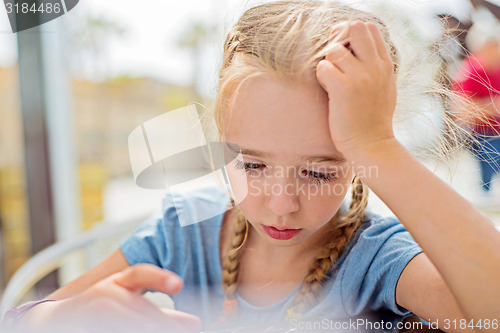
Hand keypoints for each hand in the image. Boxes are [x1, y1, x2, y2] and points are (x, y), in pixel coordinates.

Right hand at [22, 264, 200, 332]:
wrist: (57, 320)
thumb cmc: (104, 309)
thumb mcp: (130, 302)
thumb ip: (161, 311)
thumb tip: (195, 323)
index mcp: (120, 281)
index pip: (140, 274)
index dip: (159, 278)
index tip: (179, 283)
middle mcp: (106, 293)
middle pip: (144, 311)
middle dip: (165, 323)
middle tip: (193, 326)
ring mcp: (94, 312)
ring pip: (133, 323)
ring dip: (149, 326)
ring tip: (158, 328)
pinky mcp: (85, 325)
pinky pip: (115, 329)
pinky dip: (132, 329)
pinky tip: (142, 328)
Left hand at [316, 21, 396, 157]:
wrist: (372, 145)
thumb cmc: (372, 119)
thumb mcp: (384, 87)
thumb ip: (374, 65)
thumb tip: (355, 46)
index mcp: (385, 65)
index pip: (368, 29)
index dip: (351, 35)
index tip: (345, 52)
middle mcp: (375, 67)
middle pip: (354, 28)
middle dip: (339, 39)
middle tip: (334, 60)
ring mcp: (360, 77)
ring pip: (334, 49)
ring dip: (328, 62)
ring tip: (332, 80)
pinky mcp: (344, 89)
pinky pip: (323, 67)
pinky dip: (322, 77)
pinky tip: (329, 91)